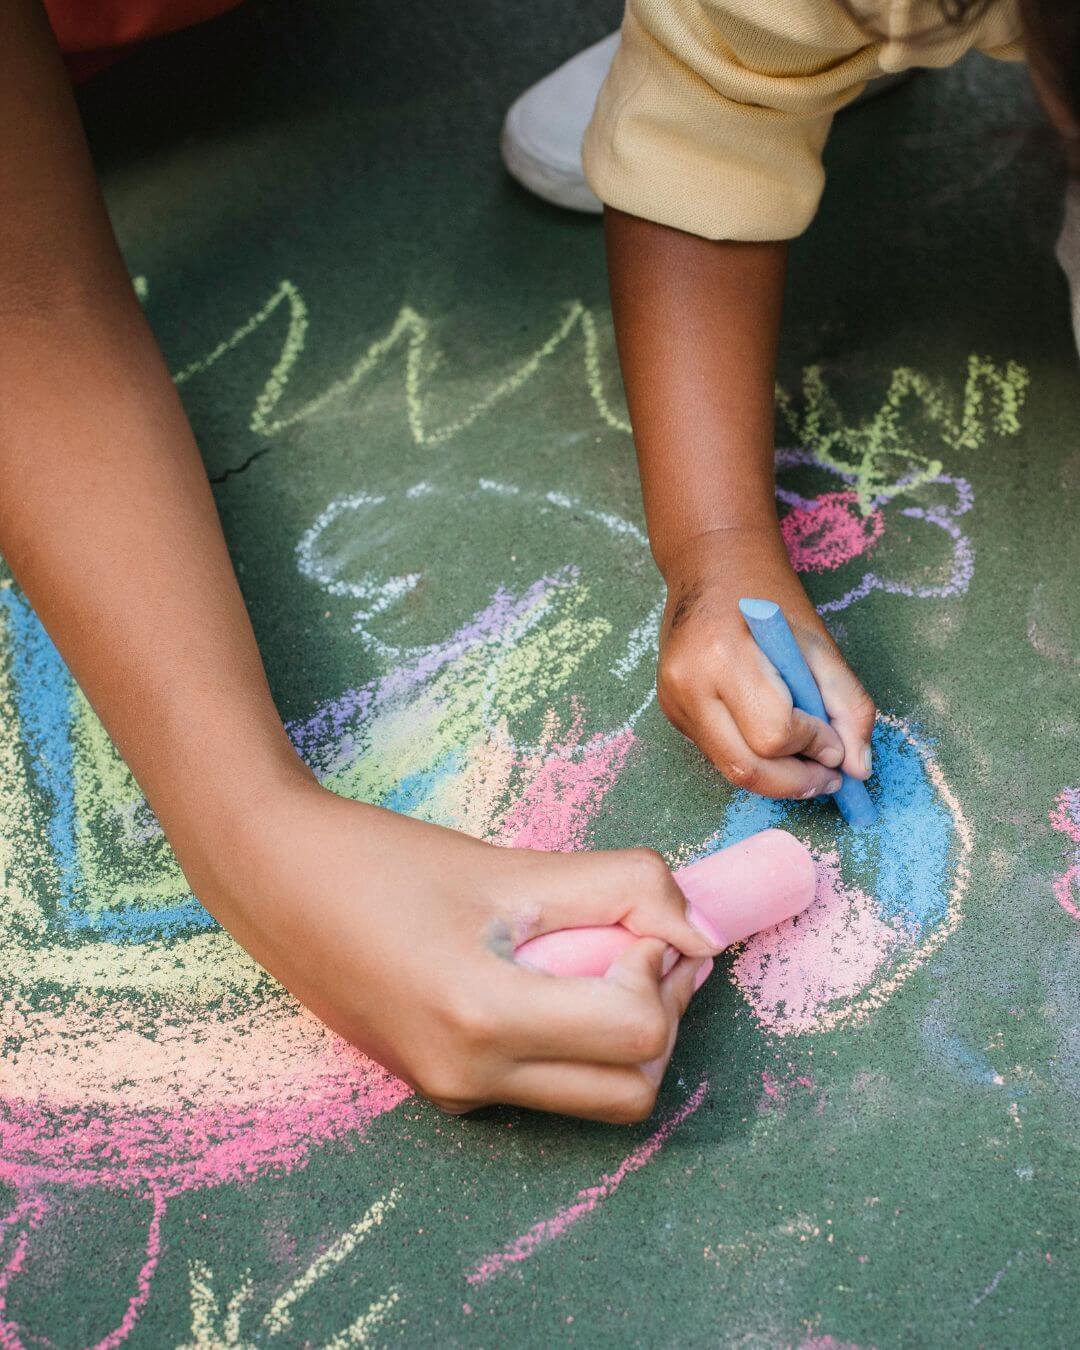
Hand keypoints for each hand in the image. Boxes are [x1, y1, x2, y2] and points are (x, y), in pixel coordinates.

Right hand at [177, 780, 718, 1123]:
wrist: (274, 880)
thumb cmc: (384, 861)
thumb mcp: (511, 867)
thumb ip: (623, 888)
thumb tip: (703, 932)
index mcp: (482, 1020)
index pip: (635, 1033)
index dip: (660, 968)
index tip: (638, 919)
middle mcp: (470, 1081)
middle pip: (632, 1089)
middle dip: (660, 1013)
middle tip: (640, 942)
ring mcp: (454, 1094)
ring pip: (595, 1099)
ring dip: (625, 1033)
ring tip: (598, 954)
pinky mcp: (444, 1088)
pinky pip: (545, 1085)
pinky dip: (576, 1039)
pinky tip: (551, 975)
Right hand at [656, 524, 875, 799]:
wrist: (710, 566)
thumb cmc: (769, 598)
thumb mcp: (819, 644)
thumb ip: (848, 706)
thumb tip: (858, 769)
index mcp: (725, 656)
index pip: (774, 732)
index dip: (815, 746)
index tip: (837, 744)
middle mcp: (689, 684)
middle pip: (746, 766)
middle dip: (796, 782)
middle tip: (830, 778)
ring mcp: (673, 701)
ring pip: (729, 769)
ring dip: (776, 776)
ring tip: (807, 762)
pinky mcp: (671, 711)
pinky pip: (717, 753)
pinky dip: (752, 756)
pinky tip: (772, 739)